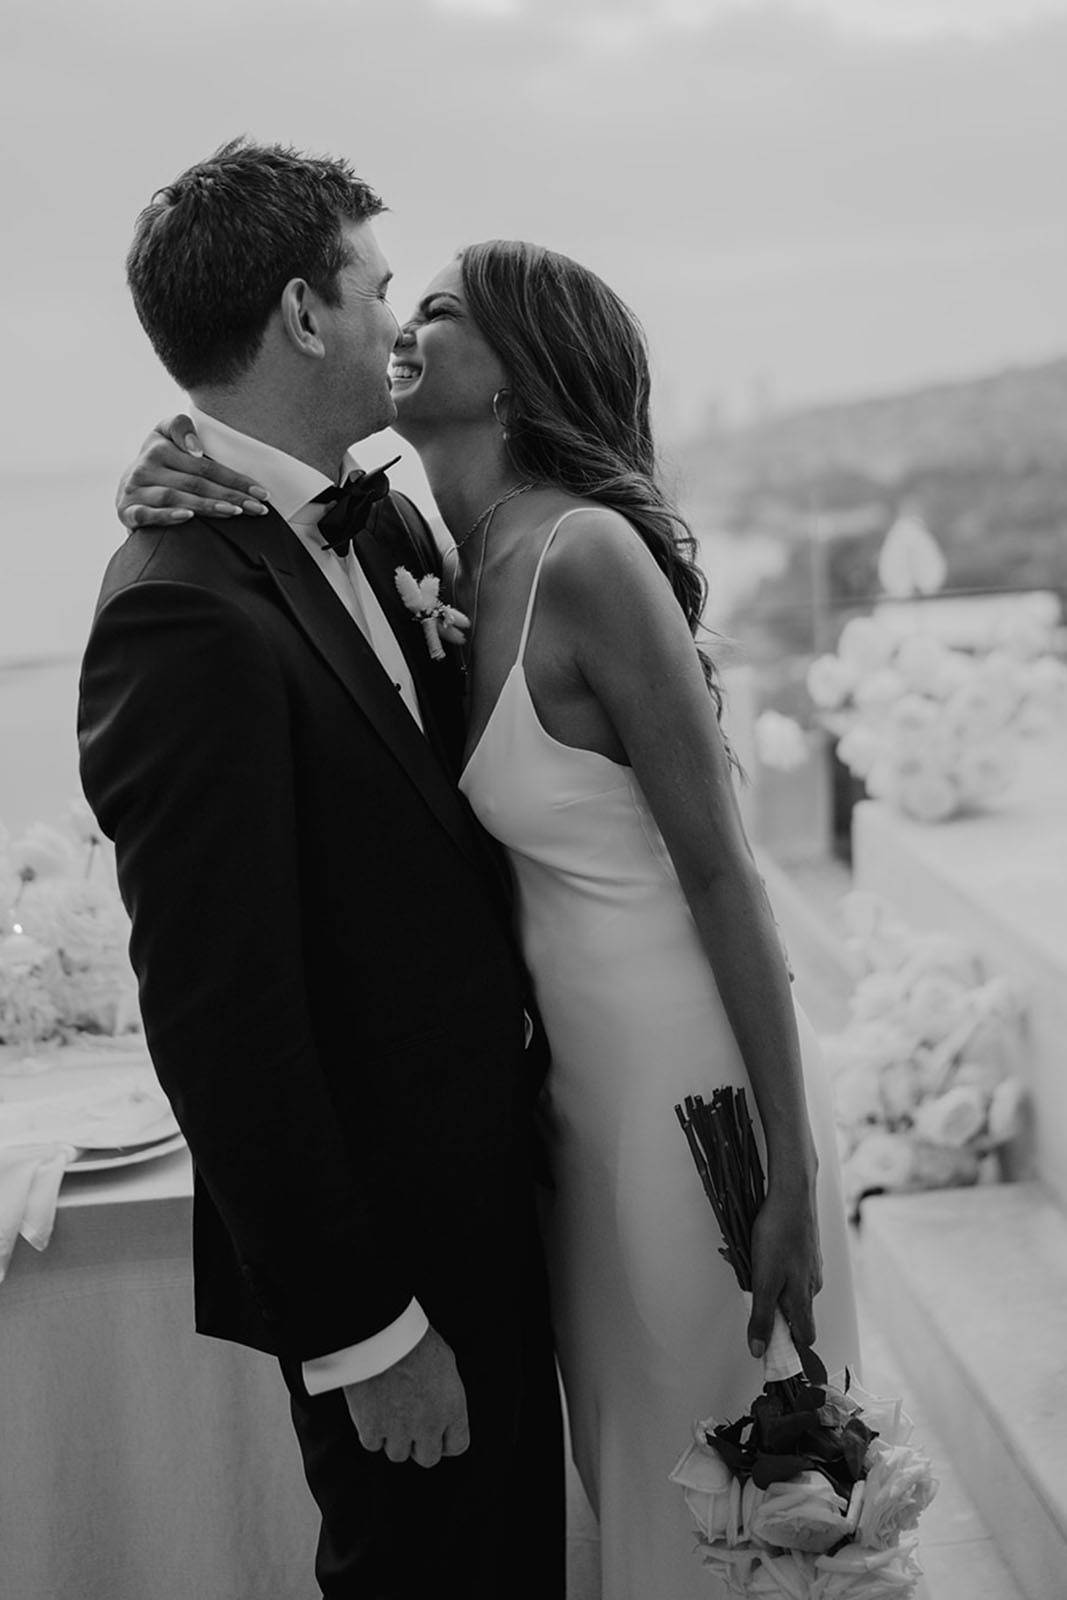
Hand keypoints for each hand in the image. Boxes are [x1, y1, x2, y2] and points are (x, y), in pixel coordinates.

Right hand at [115, 415, 270, 528]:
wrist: (126, 485)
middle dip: (231, 496)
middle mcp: (145, 467)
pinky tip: (188, 517)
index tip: (260, 491)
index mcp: (159, 447)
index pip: (204, 465)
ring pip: (175, 497)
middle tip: (259, 508)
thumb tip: (195, 449)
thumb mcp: (165, 433)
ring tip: (235, 512)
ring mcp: (134, 489)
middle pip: (195, 482)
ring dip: (207, 506)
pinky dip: (167, 516)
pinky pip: (147, 514)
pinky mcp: (127, 511)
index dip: (234, 478)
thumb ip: (180, 427)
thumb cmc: (160, 461)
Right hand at [342, 1326, 469, 1469]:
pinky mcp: (371, 1429)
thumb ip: (444, 1392)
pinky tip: (371, 1410)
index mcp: (452, 1408)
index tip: (436, 1434)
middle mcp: (429, 1425)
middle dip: (419, 1444)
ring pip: (398, 1454)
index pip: (457, 1445)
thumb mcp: (444, 1361)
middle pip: (428, 1458)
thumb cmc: (413, 1339)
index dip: (446, 1441)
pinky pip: (372, 1444)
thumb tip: (438, 1405)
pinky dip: (371, 1431)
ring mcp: (399, 1430)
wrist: (381, 1333)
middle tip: (409, 1425)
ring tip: (388, 1411)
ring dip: (393, 1438)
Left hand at [746, 1179, 822, 1357]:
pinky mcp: (806, 1250)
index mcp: (804, 1297)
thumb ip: (762, 1316)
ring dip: (770, 1285)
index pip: (805, 1338)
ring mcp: (811, 1266)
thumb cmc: (778, 1233)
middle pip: (795, 1313)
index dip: (789, 1346)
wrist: (792, 1193)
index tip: (769, 1347)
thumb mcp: (763, 1279)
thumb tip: (759, 1350)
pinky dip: (775, 1266)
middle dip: (772, 1310)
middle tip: (752, 1293)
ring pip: (791, 1288)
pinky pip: (790, 1269)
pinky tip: (761, 1250)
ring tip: (751, 1265)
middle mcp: (812, 1285)